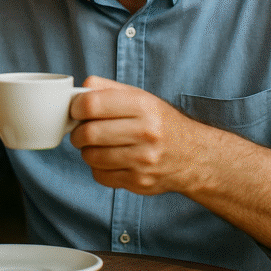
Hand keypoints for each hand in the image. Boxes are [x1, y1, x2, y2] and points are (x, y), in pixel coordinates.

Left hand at [68, 76, 208, 195]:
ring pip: (91, 156)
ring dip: (86, 151)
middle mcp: (145, 133)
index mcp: (143, 106)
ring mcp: (143, 160)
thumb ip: (108, 89)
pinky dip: (98, 168)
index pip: (92, 105)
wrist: (194, 155)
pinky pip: (100, 176)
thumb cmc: (160, 122)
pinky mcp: (140, 182)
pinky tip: (109, 161)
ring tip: (96, 146)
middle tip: (81, 131)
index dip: (76, 107)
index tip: (76, 111)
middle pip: (88, 133)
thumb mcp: (141, 97)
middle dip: (77, 133)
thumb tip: (78, 91)